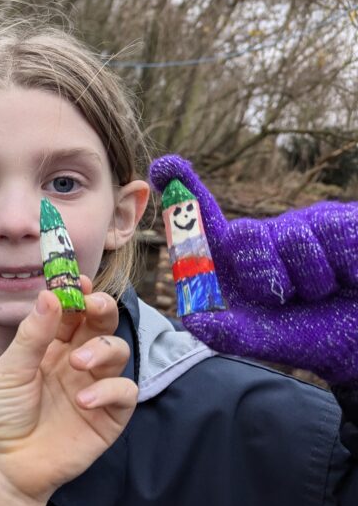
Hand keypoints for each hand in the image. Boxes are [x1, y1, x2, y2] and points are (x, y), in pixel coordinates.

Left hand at [0, 281, 137, 505]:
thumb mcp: (10, 368)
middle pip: (101, 325)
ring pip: (117, 352)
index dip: (78, 294)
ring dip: (103, 349)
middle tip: (92, 305)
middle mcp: (75, 363)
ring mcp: (93, 388)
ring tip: (77, 364)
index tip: (77, 280)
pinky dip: (109, 390)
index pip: (72, 312)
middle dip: (101, 309)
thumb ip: (33, 334)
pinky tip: (83, 400)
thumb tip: (50, 293)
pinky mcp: (108, 418)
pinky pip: (124, 393)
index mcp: (49, 347)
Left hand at [149, 154, 357, 382]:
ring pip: (295, 237)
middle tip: (290, 298)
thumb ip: (227, 333)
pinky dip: (348, 269)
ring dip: (314, 280)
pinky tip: (353, 279)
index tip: (166, 165)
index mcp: (238, 260)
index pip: (205, 221)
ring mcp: (306, 224)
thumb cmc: (309, 334)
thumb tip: (193, 318)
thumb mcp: (264, 340)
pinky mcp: (345, 221)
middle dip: (266, 275)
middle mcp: (267, 235)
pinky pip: (337, 235)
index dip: (184, 189)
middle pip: (244, 234)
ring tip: (325, 291)